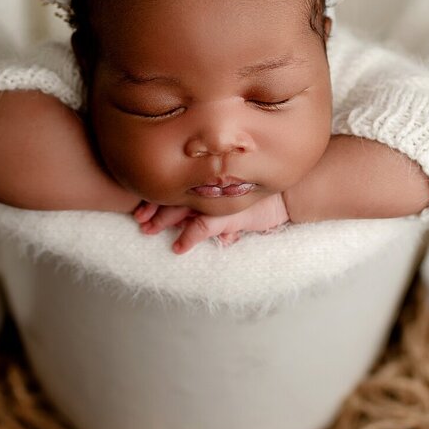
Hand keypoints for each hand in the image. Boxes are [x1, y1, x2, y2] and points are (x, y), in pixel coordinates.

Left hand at [132, 194, 289, 253]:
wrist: (292, 191)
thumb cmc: (266, 194)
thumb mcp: (239, 199)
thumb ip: (220, 210)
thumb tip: (208, 227)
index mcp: (209, 182)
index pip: (177, 186)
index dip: (156, 196)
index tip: (139, 207)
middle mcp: (210, 188)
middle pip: (172, 196)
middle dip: (152, 209)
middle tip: (137, 219)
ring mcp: (217, 200)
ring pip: (181, 209)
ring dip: (162, 220)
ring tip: (146, 230)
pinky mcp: (228, 214)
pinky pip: (202, 227)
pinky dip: (188, 237)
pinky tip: (178, 247)